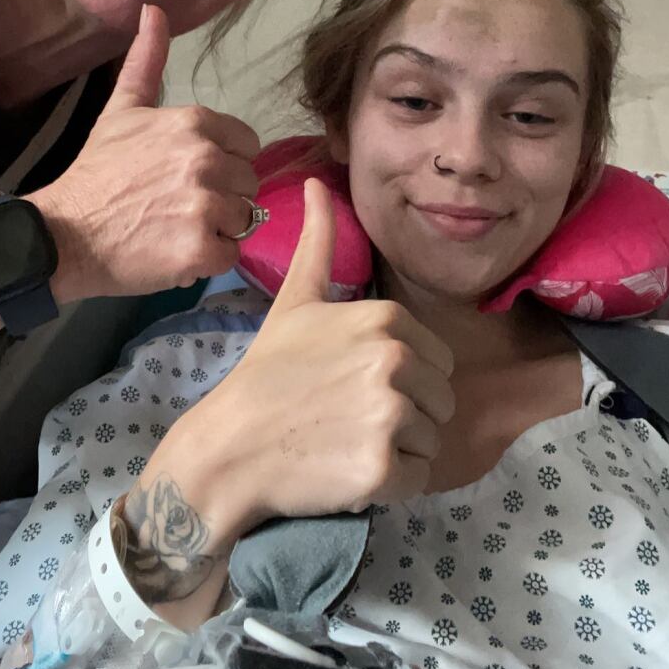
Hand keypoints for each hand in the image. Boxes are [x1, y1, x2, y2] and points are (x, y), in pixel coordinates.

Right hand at [33, 4, 259, 299]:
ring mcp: (205, 206)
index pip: (247, 145)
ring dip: (217, 228)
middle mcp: (206, 160)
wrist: (65, 234)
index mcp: (195, 123)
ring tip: (176, 227)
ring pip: (243, 219)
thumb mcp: (121, 109)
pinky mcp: (201, 249)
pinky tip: (176, 250)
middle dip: (223, 196)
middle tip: (178, 204)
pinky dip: (208, 258)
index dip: (224, 162)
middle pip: (249, 183)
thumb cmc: (97, 173)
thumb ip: (147, 61)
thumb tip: (154, 8)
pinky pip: (231, 253)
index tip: (190, 175)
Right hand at [136, 178, 455, 553]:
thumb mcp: (295, 301)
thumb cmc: (266, 375)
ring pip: (431, 442)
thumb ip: (319, 242)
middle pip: (441, 402)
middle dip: (403, 417)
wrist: (227, 448)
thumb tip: (317, 182)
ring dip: (397, 452)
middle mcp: (395, 361)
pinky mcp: (383, 469)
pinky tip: (345, 472)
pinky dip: (389, 486)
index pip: (438, 363)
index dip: (401, 381)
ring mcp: (390, 415)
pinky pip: (417, 480)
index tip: (351, 386)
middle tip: (347, 419)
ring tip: (344, 443)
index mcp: (386, 320)